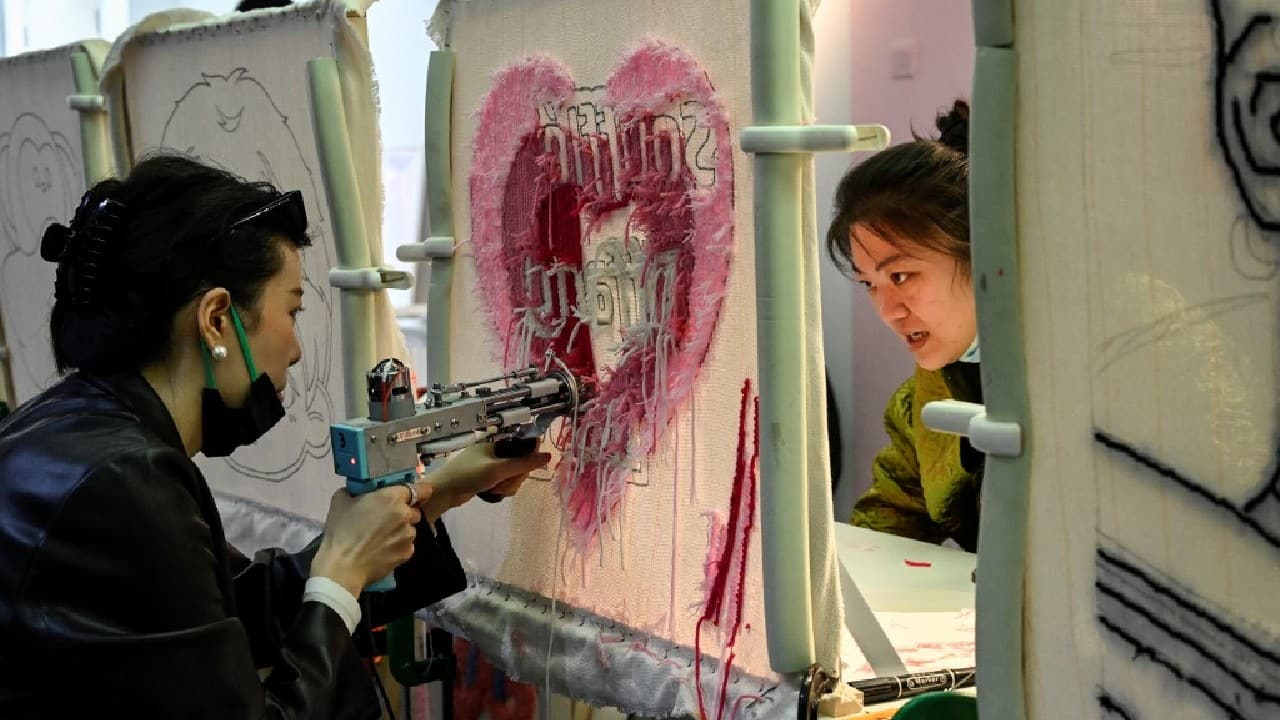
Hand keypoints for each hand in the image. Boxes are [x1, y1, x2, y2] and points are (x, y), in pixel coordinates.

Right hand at [312, 481, 429, 596]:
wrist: (342, 566)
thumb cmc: (341, 530)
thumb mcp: (341, 500)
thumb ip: (357, 491)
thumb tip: (361, 491)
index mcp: (392, 498)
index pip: (422, 489)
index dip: (420, 491)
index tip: (414, 494)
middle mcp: (406, 515)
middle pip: (414, 510)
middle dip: (404, 512)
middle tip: (386, 518)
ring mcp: (409, 536)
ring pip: (410, 528)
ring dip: (401, 529)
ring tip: (382, 537)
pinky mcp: (407, 553)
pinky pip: (407, 544)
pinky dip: (398, 545)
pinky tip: (383, 549)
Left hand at [419, 442, 551, 521]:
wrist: (444, 492)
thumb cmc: (469, 475)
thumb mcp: (498, 469)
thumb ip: (524, 463)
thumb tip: (548, 456)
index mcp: (496, 442)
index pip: (523, 447)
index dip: (527, 460)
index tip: (521, 471)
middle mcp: (495, 451)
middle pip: (519, 464)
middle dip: (514, 478)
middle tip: (503, 483)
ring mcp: (491, 465)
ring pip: (513, 476)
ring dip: (507, 485)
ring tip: (495, 490)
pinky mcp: (487, 478)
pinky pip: (504, 482)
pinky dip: (501, 489)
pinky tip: (493, 493)